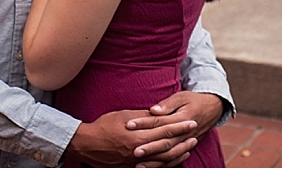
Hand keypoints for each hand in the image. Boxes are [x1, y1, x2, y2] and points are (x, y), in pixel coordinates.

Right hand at [65, 108, 197, 167]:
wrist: (87, 144)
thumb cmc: (104, 126)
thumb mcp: (124, 116)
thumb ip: (143, 117)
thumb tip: (158, 114)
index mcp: (138, 137)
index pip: (165, 131)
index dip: (180, 126)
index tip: (191, 121)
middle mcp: (140, 152)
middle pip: (167, 147)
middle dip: (183, 140)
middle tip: (194, 134)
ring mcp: (136, 162)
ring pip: (163, 161)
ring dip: (178, 153)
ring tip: (188, 147)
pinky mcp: (132, 168)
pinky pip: (154, 168)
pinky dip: (166, 164)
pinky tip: (173, 159)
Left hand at [127, 91, 223, 166]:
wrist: (212, 109)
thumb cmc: (193, 100)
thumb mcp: (181, 97)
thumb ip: (167, 105)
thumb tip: (153, 110)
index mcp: (182, 118)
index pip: (160, 122)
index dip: (144, 123)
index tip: (129, 124)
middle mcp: (185, 133)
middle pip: (165, 142)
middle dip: (149, 147)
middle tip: (134, 150)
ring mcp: (186, 142)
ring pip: (170, 154)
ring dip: (155, 160)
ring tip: (138, 164)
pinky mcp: (186, 147)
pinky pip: (174, 159)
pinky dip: (163, 165)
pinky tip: (151, 168)